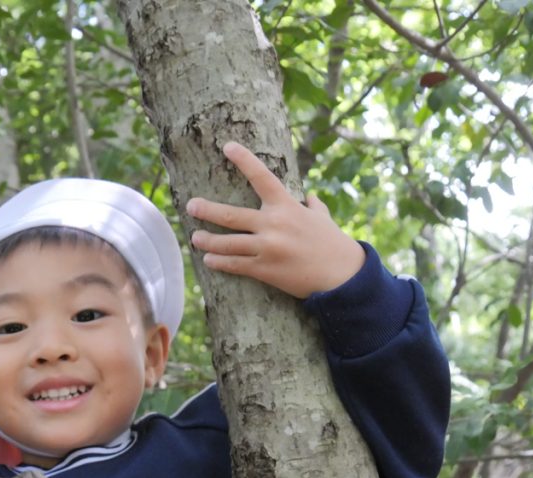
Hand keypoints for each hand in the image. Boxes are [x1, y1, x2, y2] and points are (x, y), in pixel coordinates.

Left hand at [186, 142, 364, 298]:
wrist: (342, 276)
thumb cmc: (332, 244)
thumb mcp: (323, 219)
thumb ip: (313, 207)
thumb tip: (310, 199)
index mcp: (287, 206)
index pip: (262, 177)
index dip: (244, 160)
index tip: (227, 146)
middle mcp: (274, 224)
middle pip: (232, 215)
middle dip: (208, 210)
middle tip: (190, 205)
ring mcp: (267, 248)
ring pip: (228, 243)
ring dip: (208, 240)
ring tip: (195, 238)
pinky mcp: (265, 270)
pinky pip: (236, 265)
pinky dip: (220, 262)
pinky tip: (208, 260)